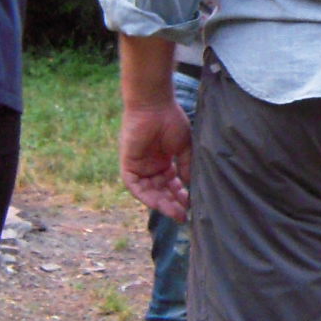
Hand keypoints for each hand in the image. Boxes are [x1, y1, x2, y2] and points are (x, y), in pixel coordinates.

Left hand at [120, 99, 192, 219]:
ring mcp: (140, 166)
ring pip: (149, 191)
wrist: (154, 105)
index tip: (192, 206)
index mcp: (165, 162)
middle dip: (172, 204)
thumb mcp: (184, 147)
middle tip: (184, 215)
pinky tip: (157, 203)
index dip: (181, 196)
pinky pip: (135, 186)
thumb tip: (190, 186)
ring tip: (175, 212)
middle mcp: (152, 166)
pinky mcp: (129, 164)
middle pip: (161, 191)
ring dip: (161, 203)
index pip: (172, 185)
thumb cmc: (171, 120)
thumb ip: (186, 166)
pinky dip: (145, 195)